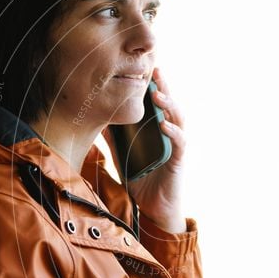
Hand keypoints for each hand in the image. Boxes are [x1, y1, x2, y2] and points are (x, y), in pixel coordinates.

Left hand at [103, 67, 186, 232]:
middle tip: (155, 70)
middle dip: (164, 87)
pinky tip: (164, 124)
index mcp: (157, 130)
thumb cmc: (141, 181)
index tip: (144, 68)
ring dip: (169, 105)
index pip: (158, 104)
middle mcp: (170, 134)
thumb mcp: (122, 155)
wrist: (154, 209)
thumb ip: (113, 138)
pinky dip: (173, 133)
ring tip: (158, 94)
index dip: (154, 86)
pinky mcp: (179, 161)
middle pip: (170, 105)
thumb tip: (98, 120)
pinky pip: (180, 143)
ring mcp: (176, 146)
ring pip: (178, 119)